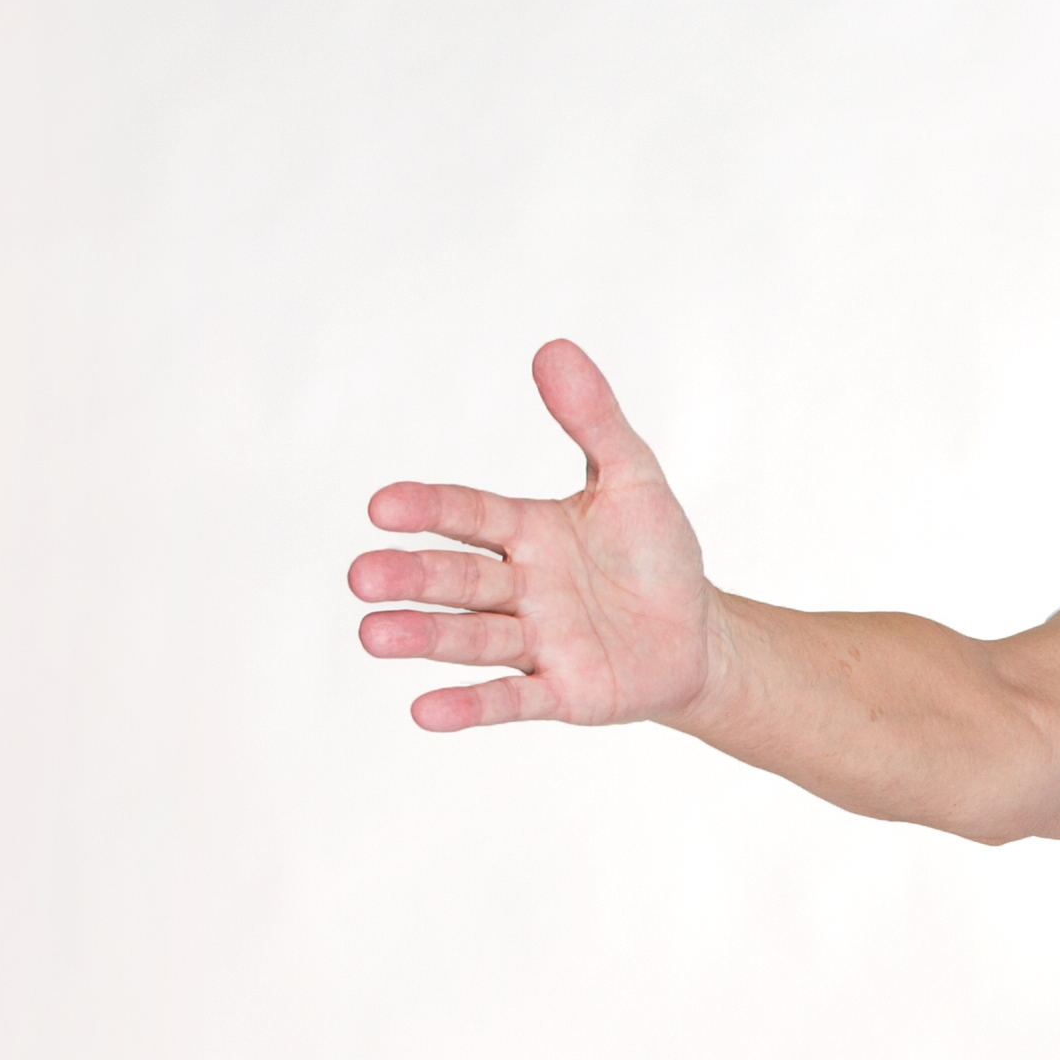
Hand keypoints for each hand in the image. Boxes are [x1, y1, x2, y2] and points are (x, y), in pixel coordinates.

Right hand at [350, 340, 720, 730]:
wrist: (699, 634)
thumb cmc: (657, 553)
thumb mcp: (634, 477)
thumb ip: (594, 420)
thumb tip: (553, 348)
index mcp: (527, 530)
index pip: (468, 514)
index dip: (428, 510)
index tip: (381, 506)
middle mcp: (519, 587)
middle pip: (457, 579)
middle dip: (410, 577)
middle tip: (360, 577)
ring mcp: (535, 642)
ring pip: (469, 637)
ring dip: (422, 637)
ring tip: (371, 635)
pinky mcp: (560, 693)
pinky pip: (510, 699)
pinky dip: (470, 706)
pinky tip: (423, 711)